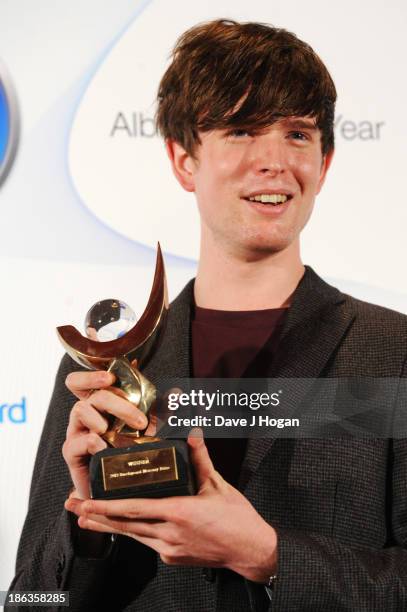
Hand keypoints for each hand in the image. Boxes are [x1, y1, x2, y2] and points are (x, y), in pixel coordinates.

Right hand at [62, 367, 150, 499]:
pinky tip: (104, 449)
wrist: (118, 489)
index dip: (92, 375)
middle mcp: (86, 414)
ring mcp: (77, 432)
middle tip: (140, 421)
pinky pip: (77, 441)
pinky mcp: (72, 453)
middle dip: (117, 402)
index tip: (111, 377)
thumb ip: (159, 410)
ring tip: (114, 432)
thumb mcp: (148, 429)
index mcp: (100, 405)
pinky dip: (92, 442)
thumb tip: (177, 392)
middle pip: (92, 394)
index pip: (84, 381)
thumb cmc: (131, 453)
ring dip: (101, 418)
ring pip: (80, 409)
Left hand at [65, 430, 277, 581]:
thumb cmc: (237, 518)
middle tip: (72, 506)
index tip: (86, 500)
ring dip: (107, 525)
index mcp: (179, 512)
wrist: (250, 551)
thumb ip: (201, 458)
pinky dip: (129, 532)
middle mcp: (170, 534)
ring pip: (131, 535)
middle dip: (95, 515)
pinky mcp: (172, 556)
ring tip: (84, 517)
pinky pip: (145, 542)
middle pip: (124, 525)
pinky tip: (119, 525)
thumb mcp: (218, 485)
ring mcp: (170, 548)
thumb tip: (193, 432)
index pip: (134, 509)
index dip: (107, 506)